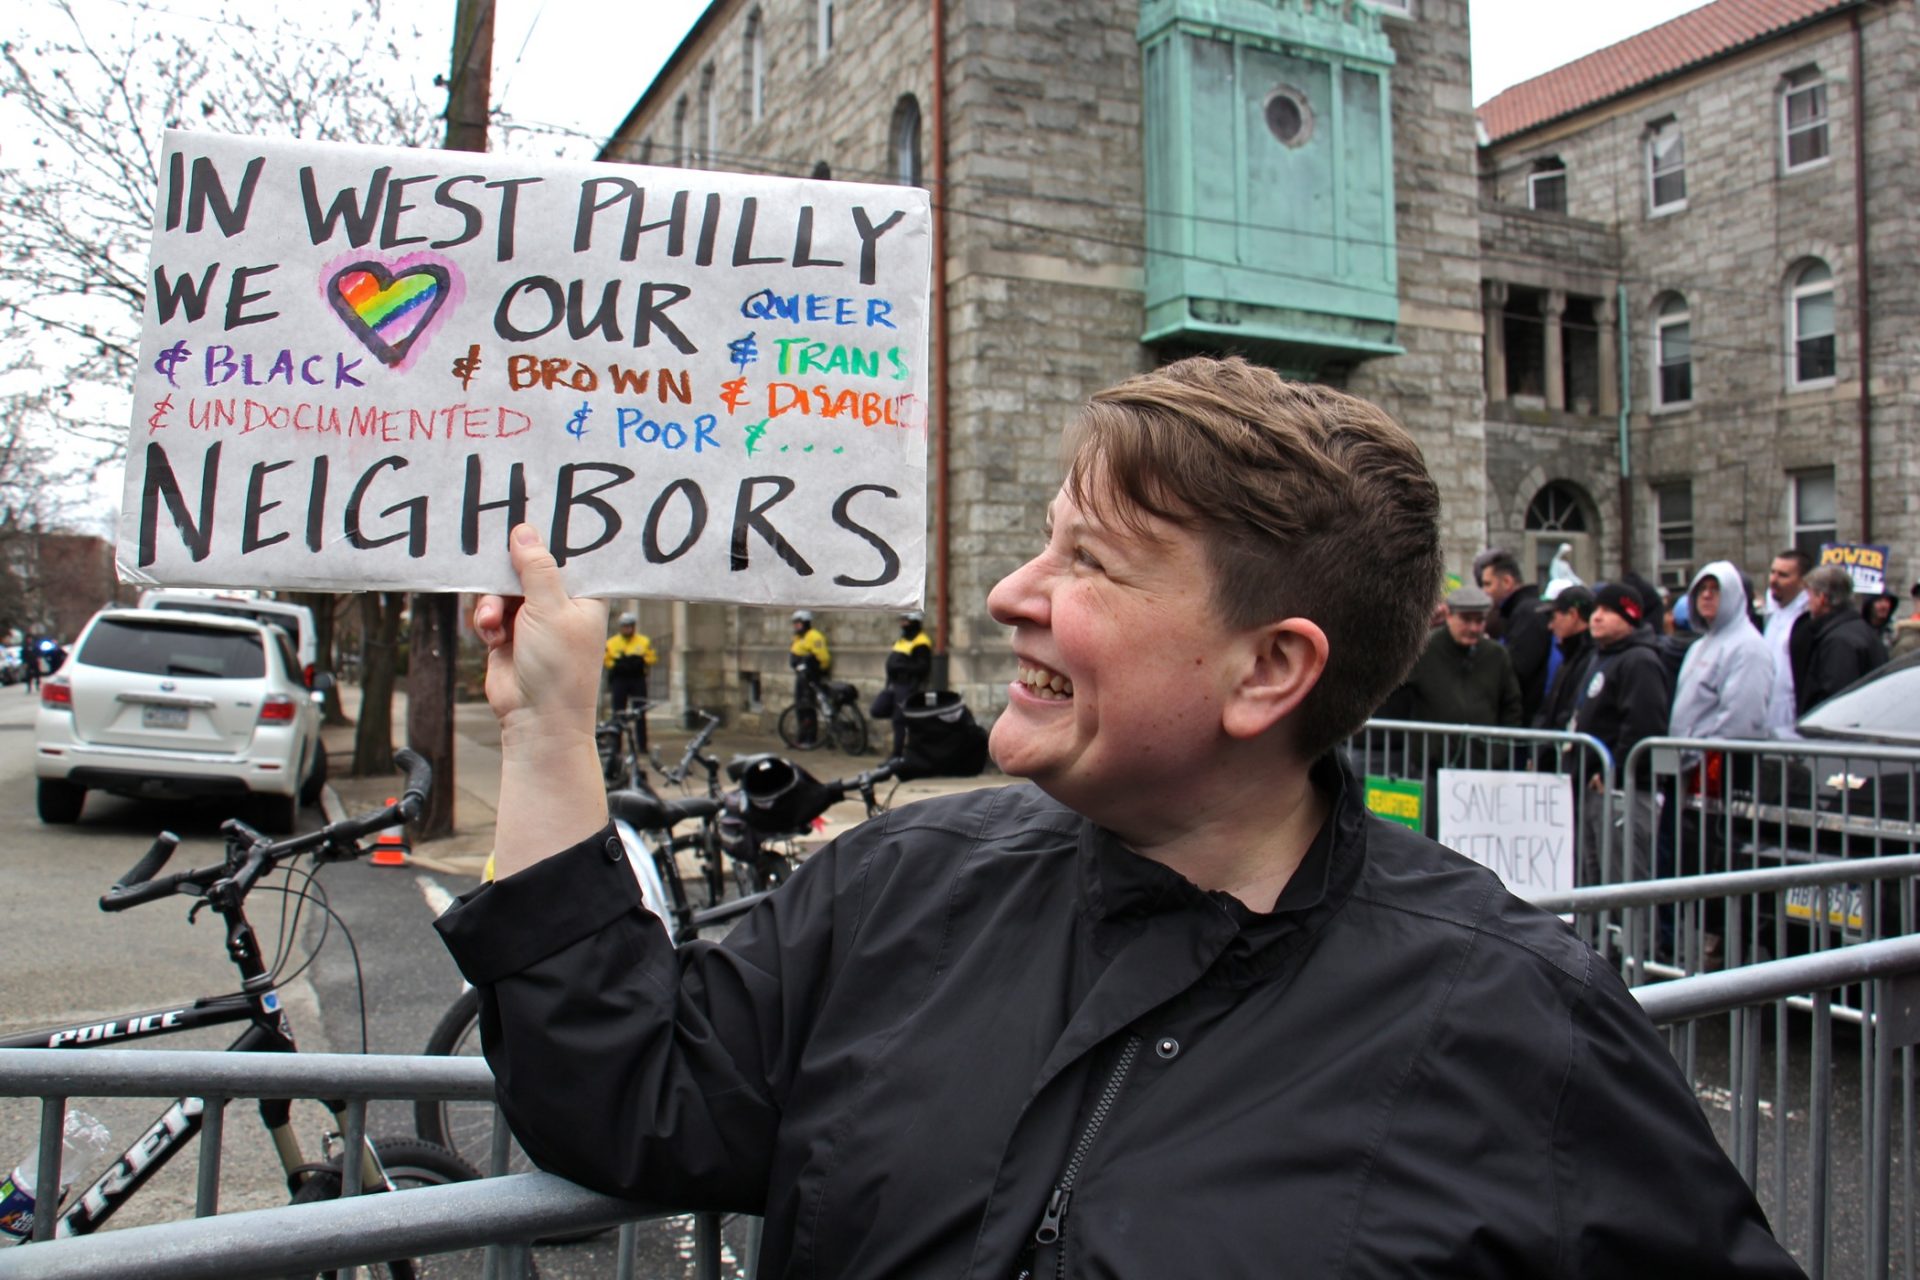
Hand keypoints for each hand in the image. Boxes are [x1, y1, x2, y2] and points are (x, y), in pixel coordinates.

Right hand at [472, 524, 606, 749]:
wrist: (535, 718)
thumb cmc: (559, 669)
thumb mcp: (550, 610)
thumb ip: (536, 569)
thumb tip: (525, 532)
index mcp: (585, 594)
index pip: (567, 553)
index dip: (546, 538)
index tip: (522, 519)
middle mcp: (560, 602)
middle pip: (527, 566)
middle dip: (508, 573)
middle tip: (493, 565)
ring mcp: (533, 617)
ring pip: (502, 588)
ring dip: (492, 603)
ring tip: (494, 623)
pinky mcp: (508, 632)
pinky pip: (488, 610)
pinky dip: (486, 620)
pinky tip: (492, 636)